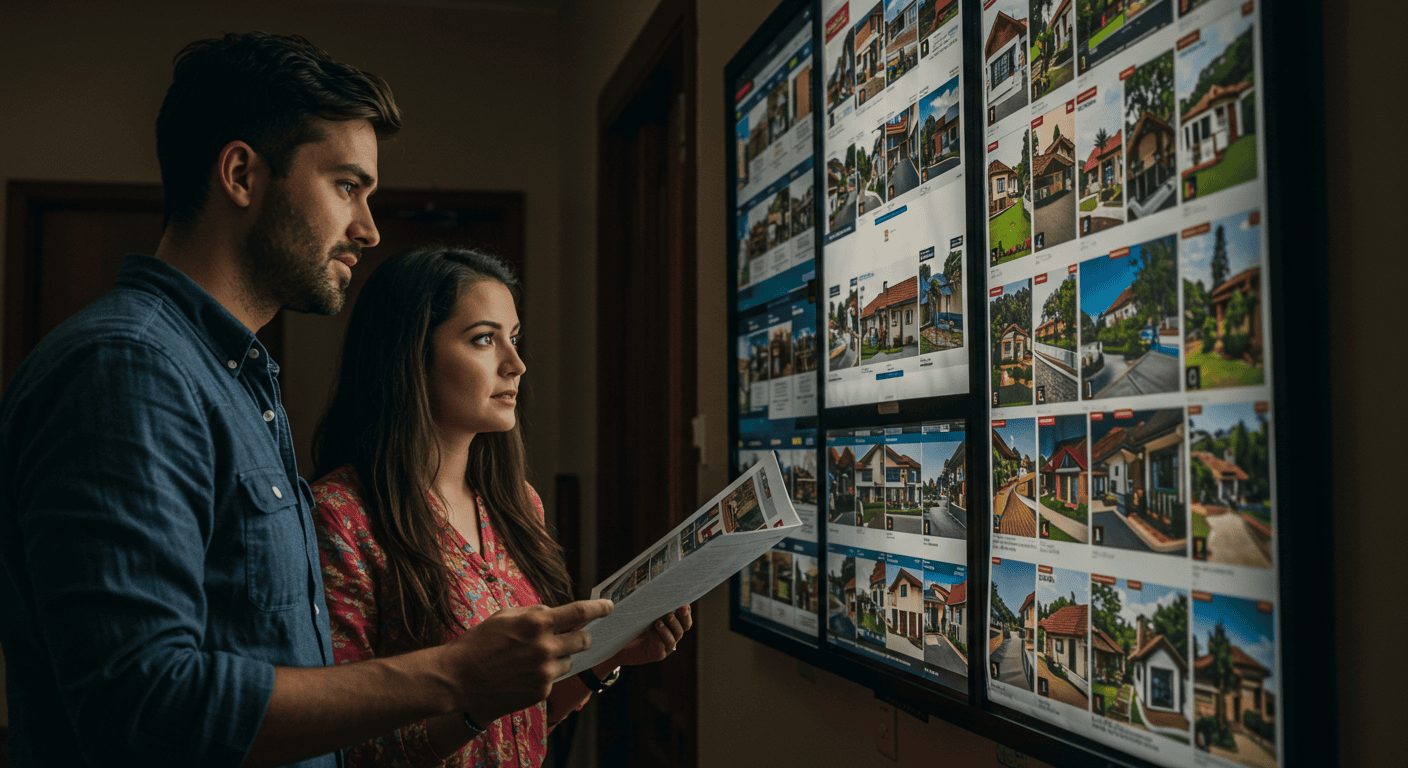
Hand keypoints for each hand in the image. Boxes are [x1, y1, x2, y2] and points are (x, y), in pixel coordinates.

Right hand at [441, 599, 612, 724]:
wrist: (458, 679)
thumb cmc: (479, 643)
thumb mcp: (505, 616)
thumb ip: (535, 614)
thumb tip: (556, 613)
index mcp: (537, 623)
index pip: (580, 612)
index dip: (599, 608)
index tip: (609, 607)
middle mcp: (545, 648)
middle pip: (584, 640)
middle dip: (583, 636)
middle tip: (574, 635)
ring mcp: (545, 672)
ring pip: (570, 661)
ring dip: (560, 657)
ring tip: (533, 658)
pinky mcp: (540, 691)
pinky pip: (553, 679)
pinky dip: (544, 674)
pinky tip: (523, 673)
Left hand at [606, 605, 691, 667]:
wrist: (620, 643)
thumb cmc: (633, 624)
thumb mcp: (644, 612)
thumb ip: (652, 605)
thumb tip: (657, 591)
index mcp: (671, 623)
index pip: (685, 617)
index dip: (686, 611)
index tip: (684, 603)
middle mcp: (672, 634)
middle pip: (684, 627)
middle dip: (682, 618)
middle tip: (677, 610)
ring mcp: (666, 646)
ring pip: (674, 637)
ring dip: (669, 628)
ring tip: (659, 621)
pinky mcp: (658, 654)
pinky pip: (662, 646)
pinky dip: (658, 638)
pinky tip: (652, 633)